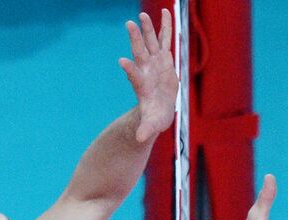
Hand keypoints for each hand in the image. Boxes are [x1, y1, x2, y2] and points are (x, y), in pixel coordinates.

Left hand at [120, 10, 177, 142]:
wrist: (158, 110)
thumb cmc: (154, 119)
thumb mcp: (150, 126)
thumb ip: (145, 130)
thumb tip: (139, 139)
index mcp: (142, 86)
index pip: (134, 76)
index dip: (129, 70)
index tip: (122, 62)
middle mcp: (147, 71)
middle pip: (140, 52)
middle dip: (135, 39)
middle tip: (129, 24)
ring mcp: (155, 63)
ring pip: (151, 43)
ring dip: (148, 29)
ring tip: (143, 15)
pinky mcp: (164, 60)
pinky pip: (166, 40)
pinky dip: (166, 27)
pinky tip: (165, 12)